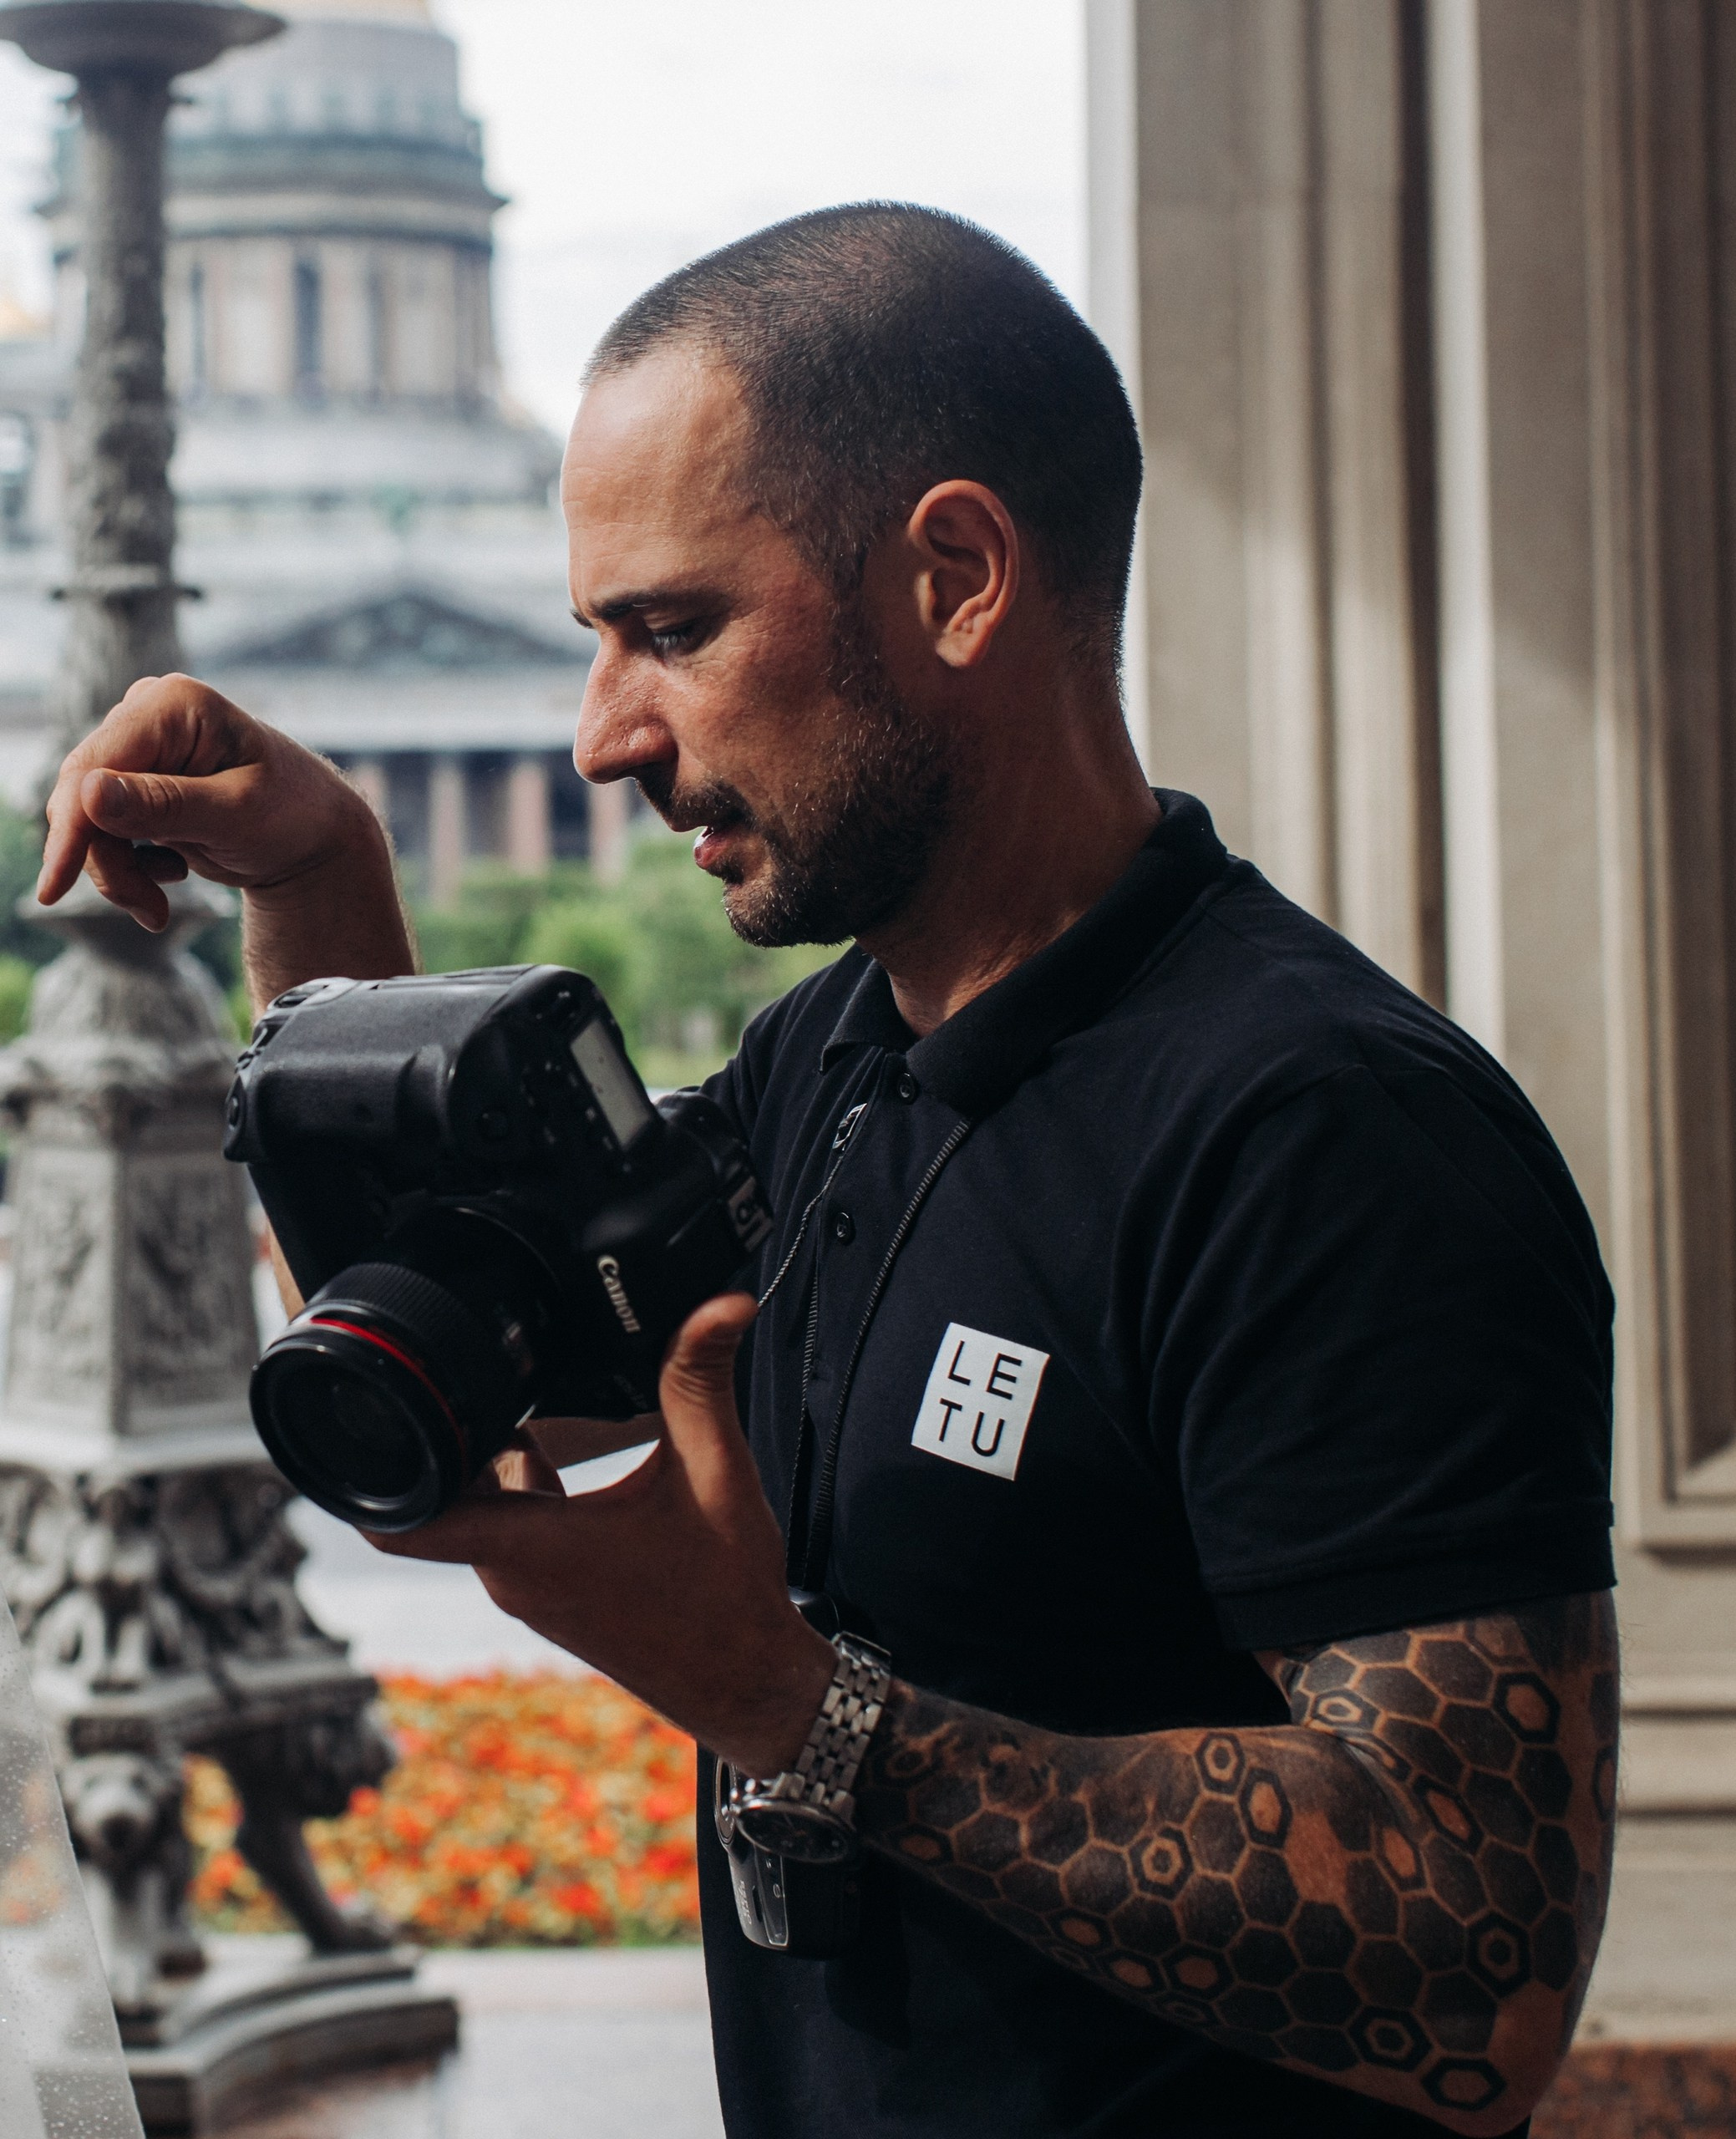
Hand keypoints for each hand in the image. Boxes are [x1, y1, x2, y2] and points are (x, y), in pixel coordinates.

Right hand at [40, 673, 379, 932]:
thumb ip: (166, 806)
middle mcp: (146, 714)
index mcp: (173, 705)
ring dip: (118, 872)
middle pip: (83, 795)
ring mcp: (139, 746)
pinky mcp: (135, 780)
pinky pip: (101, 829)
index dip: (72, 828)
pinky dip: (127, 865)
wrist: (315, 838)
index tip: (54, 888)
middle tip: (151, 910)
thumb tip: (88, 794)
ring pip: (87, 819)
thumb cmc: (293, 818)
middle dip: (107, 861)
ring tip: (160, 907)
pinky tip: (172, 872)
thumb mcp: (237, 816)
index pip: (96, 766)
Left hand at [366, 1293, 836, 1776]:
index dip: (367, 1471)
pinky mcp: (546, 1592)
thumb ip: (702, 1379)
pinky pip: (506, 1524)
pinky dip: (521, 1482)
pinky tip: (566, 1449)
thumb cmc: (726, 1596)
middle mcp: (512, 1573)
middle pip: (444, 1487)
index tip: (372, 1409)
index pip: (403, 1522)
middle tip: (487, 1369)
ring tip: (537, 1400)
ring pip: (479, 1502)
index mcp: (532, 1546)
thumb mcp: (717, 1471)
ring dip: (497, 1455)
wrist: (747, 1683)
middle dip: (456, 1429)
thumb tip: (722, 1303)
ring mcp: (526, 1587)